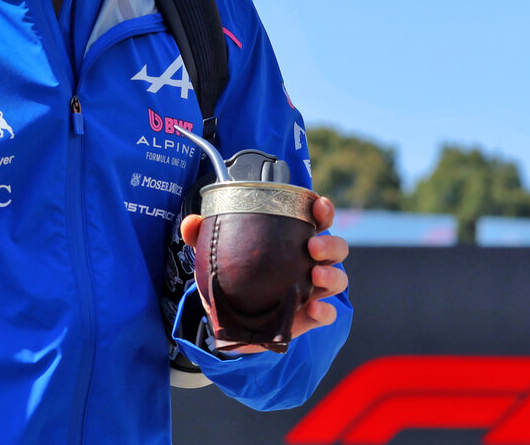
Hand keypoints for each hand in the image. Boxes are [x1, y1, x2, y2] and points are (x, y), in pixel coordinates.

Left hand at [180, 195, 350, 351]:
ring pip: (338, 279)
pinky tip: (313, 308)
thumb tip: (191, 223)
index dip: (323, 210)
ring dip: (332, 274)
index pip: (318, 220)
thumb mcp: (217, 256)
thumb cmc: (234, 278)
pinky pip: (327, 315)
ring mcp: (312, 291)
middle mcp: (310, 264)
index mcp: (294, 241)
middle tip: (311, 246)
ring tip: (316, 275)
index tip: (317, 206)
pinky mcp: (308, 318)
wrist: (231, 323)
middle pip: (336, 248)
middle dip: (330, 244)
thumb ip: (203, 237)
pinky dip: (325, 311)